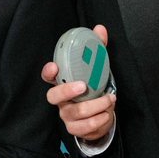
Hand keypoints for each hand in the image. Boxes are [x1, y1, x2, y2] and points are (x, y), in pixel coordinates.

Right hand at [42, 24, 115, 140]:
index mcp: (63, 82)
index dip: (48, 72)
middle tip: (84, 85)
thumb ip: (98, 48)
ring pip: (76, 113)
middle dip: (67, 91)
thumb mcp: (97, 67)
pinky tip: (108, 113)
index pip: (48, 76)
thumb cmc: (94, 87)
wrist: (100, 113)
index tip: (54, 66)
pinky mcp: (75, 128)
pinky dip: (100, 119)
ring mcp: (66, 115)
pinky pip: (86, 127)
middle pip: (53, 97)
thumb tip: (100, 29)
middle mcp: (60, 100)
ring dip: (97, 105)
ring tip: (110, 98)